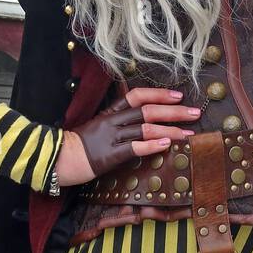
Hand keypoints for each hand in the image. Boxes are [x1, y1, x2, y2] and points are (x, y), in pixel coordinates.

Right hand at [54, 88, 202, 185]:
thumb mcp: (99, 125)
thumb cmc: (80, 144)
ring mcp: (111, 138)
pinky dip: (151, 146)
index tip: (179, 95)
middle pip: (148, 111)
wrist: (57, 158)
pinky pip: (134, 148)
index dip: (159, 94)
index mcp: (110, 112)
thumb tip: (143, 117)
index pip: (137, 96)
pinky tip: (167, 145)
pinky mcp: (109, 155)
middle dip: (174, 111)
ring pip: (145, 129)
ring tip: (188, 133)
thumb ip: (119, 119)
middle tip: (195, 113)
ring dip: (169, 130)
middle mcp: (113, 122)